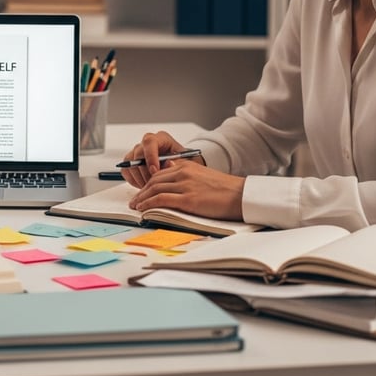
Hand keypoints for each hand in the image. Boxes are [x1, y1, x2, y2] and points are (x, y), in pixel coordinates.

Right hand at [120, 130, 202, 187]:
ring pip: (130, 163)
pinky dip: (133, 180)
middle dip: (145, 172)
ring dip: (139, 178)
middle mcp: (148, 144)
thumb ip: (176, 163)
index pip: (150, 142)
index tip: (155, 170)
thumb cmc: (187, 165)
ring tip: (150, 188)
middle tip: (153, 184)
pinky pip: (126, 171)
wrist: (184, 172)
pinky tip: (144, 186)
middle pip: (138, 154)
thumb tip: (167, 165)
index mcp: (161, 139)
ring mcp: (138, 153)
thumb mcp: (186, 163)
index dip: (150, 156)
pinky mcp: (132, 163)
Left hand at [128, 160, 244, 221]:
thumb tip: (169, 168)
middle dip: (141, 192)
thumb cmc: (224, 188)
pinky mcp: (188, 199)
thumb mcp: (201, 174)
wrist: (241, 195)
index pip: (159, 173)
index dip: (147, 183)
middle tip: (135, 201)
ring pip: (154, 189)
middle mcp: (182, 172)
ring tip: (136, 206)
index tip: (141, 191)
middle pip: (153, 181)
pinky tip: (144, 209)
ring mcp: (184, 185)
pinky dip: (149, 204)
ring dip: (142, 199)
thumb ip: (184, 172)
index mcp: (185, 166)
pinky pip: (161, 200)